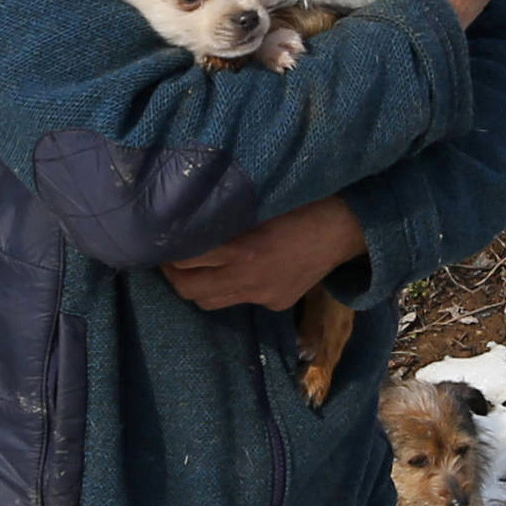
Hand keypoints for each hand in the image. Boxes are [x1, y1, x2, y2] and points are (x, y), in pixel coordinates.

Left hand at [167, 197, 364, 310]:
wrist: (346, 226)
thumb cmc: (301, 202)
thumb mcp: (257, 204)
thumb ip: (225, 216)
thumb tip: (187, 218)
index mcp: (242, 249)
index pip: (186, 261)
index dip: (167, 254)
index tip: (158, 242)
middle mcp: (248, 278)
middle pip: (191, 291)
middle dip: (173, 277)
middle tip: (167, 259)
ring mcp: (263, 295)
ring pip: (212, 302)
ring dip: (198, 286)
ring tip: (192, 268)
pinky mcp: (277, 303)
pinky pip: (242, 299)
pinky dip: (233, 286)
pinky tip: (239, 269)